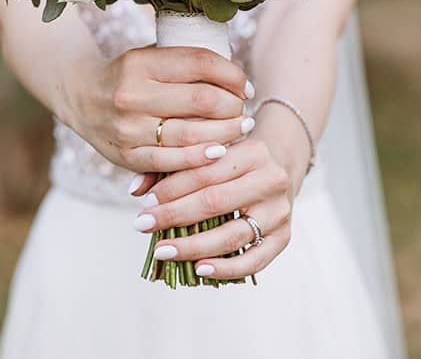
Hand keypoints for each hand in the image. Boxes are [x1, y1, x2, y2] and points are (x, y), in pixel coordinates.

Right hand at [74, 44, 254, 176]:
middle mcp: (132, 95)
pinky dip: (201, 158)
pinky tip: (218, 151)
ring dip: (225, 133)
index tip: (244, 84)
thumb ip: (186, 64)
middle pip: (202, 101)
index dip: (231, 74)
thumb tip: (238, 80)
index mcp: (140, 62)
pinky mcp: (127, 156)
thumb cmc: (129, 74)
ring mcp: (128, 129)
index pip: (200, 63)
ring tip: (240, 128)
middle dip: (233, 106)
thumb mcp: (150, 56)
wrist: (81, 96)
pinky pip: (173, 162)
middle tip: (243, 108)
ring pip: (192, 135)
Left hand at [130, 136, 292, 279]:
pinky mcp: (285, 237)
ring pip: (233, 235)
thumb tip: (135, 190)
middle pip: (216, 201)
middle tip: (143, 225)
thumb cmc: (233, 161)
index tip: (144, 202)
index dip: (172, 188)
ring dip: (193, 246)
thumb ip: (172, 166)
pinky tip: (198, 269)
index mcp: (252, 150)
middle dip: (174, 216)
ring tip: (162, 251)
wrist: (281, 167)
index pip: (205, 171)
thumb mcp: (210, 153)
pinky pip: (254, 260)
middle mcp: (271, 178)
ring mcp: (280, 210)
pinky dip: (226, 268)